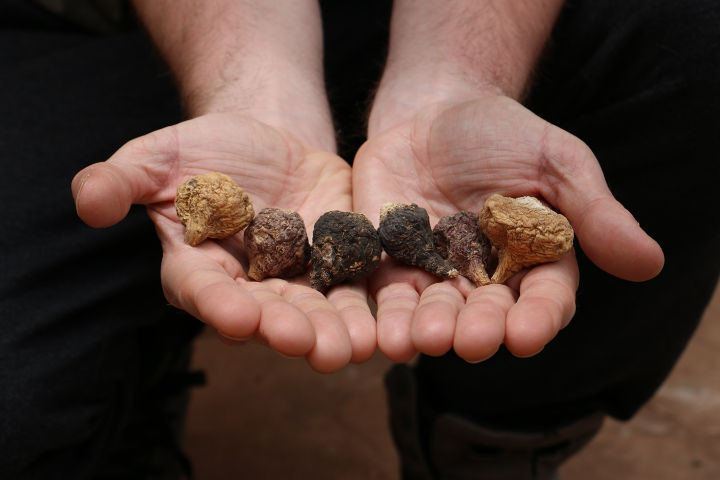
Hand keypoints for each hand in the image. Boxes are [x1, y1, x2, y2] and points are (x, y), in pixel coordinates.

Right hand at [72, 113, 375, 371]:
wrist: (271, 140)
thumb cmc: (207, 150)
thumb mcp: (160, 156)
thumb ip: (122, 179)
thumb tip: (86, 200)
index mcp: (200, 269)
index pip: (205, 292)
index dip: (219, 306)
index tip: (238, 316)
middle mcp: (250, 289)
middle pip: (268, 315)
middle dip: (288, 330)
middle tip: (309, 345)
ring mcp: (300, 282)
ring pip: (318, 314)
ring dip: (337, 332)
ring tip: (357, 345)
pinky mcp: (342, 267)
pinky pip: (359, 288)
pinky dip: (374, 305)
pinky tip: (391, 320)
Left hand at [353, 93, 663, 362]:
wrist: (433, 109)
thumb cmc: (502, 133)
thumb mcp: (555, 160)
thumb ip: (593, 210)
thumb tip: (650, 262)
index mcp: (534, 260)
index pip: (543, 298)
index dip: (537, 318)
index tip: (526, 334)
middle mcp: (485, 277)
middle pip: (485, 314)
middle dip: (479, 329)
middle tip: (472, 342)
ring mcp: (435, 273)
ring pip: (434, 313)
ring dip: (429, 330)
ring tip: (423, 341)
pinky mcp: (391, 262)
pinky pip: (387, 293)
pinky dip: (387, 314)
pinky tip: (385, 334)